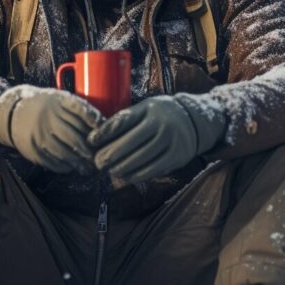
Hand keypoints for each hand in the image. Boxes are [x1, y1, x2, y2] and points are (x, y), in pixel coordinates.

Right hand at [0, 85, 101, 173]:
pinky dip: (65, 166)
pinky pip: (53, 162)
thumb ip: (77, 110)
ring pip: (65, 153)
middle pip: (75, 137)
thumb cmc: (45, 107)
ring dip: (80, 163)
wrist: (13, 113)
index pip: (80, 109)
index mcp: (58, 101)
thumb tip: (104, 127)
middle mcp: (48, 117)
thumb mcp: (59, 100)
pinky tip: (72, 167)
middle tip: (101, 158)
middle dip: (90, 150)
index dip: (95, 120)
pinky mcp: (32, 149)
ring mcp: (39, 134)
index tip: (105, 131)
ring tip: (89, 167)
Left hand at [88, 94, 225, 183]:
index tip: (90, 141)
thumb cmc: (160, 114)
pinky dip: (136, 175)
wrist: (194, 121)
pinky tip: (125, 177)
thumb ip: (126, 119)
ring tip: (109, 171)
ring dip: (121, 168)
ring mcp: (171, 142)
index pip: (122, 121)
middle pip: (130, 144)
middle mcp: (162, 124)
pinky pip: (152, 170)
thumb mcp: (145, 108)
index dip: (104, 133)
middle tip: (97, 162)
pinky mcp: (177, 158)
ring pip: (140, 160)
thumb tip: (97, 136)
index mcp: (150, 109)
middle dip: (110, 155)